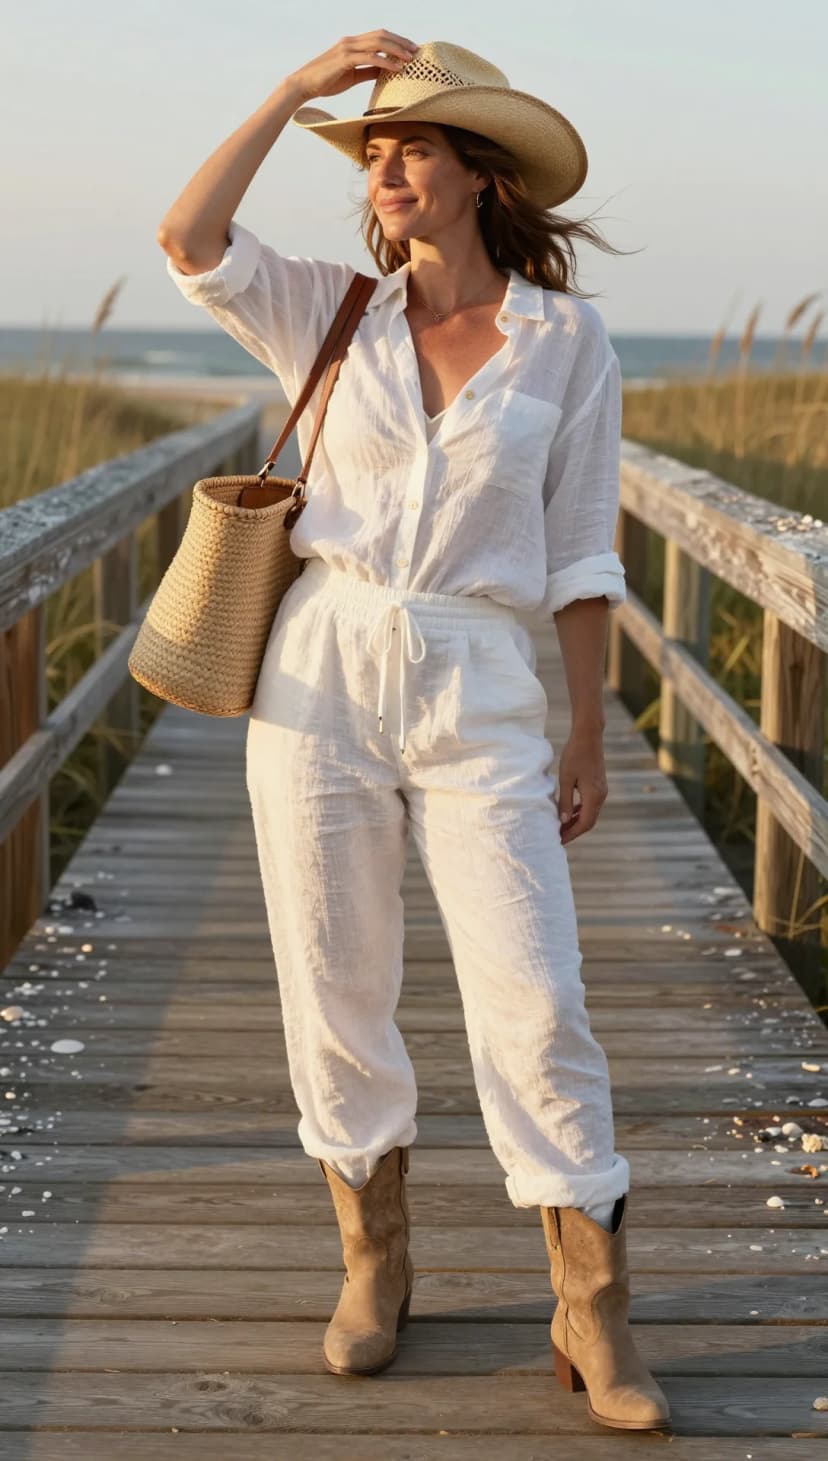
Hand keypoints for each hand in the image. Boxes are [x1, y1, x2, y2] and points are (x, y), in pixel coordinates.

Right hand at [288, 30, 419, 104]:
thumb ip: (368, 70)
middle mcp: (351, 42)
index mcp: (352, 44)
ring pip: (377, 43)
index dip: (396, 41)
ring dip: (397, 49)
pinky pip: (370, 58)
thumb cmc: (326, 81)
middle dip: (401, 42)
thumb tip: (384, 71)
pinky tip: (397, 68)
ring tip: (411, 58)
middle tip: (416, 50)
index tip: (411, 49)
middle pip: (381, 35)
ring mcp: (347, 49)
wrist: (304, 85)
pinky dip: (386, 62)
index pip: (378, 37)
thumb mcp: (352, 76)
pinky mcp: (344, 59)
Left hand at [555, 730, 607, 844]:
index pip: (584, 823)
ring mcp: (602, 791)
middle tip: (559, 837)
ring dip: (577, 822)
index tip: (559, 840)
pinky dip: (580, 811)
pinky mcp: (599, 785)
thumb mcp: (565, 779)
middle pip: (589, 821)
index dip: (572, 834)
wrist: (588, 736)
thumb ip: (565, 801)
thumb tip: (563, 821)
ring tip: (562, 828)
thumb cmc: (574, 755)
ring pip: (590, 813)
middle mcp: (601, 795)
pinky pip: (591, 804)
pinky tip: (569, 813)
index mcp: (593, 796)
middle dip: (574, 831)